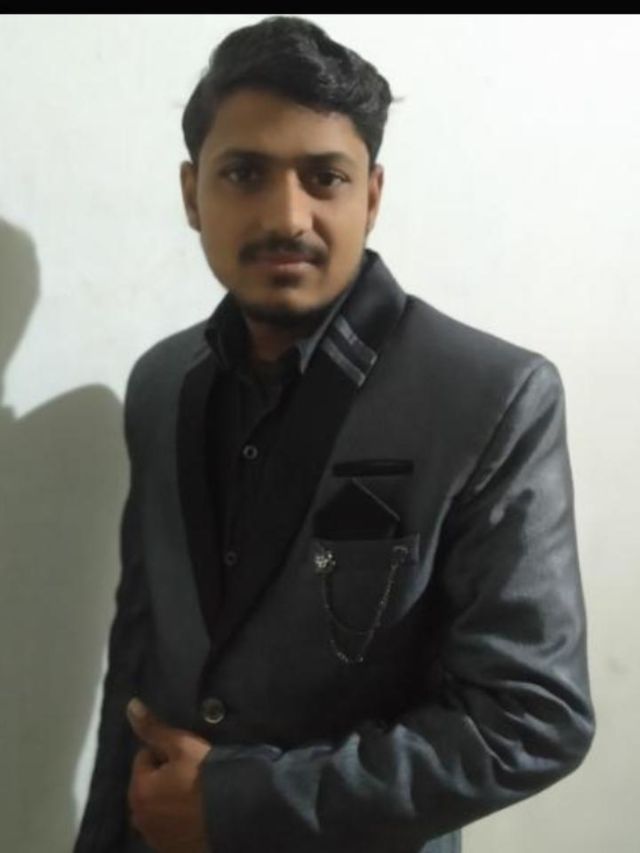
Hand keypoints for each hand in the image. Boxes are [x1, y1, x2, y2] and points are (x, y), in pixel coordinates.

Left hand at [126, 698, 211, 852]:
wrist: (232, 817)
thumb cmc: (205, 777)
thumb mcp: (181, 746)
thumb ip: (154, 729)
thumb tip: (130, 705)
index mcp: (138, 790)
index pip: (145, 757)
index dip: (166, 752)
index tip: (187, 755)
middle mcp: (138, 817)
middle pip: (149, 784)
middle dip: (164, 777)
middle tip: (192, 773)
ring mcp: (154, 836)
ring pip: (158, 806)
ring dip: (169, 799)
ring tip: (195, 794)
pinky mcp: (170, 848)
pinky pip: (168, 825)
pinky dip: (177, 818)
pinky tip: (196, 812)